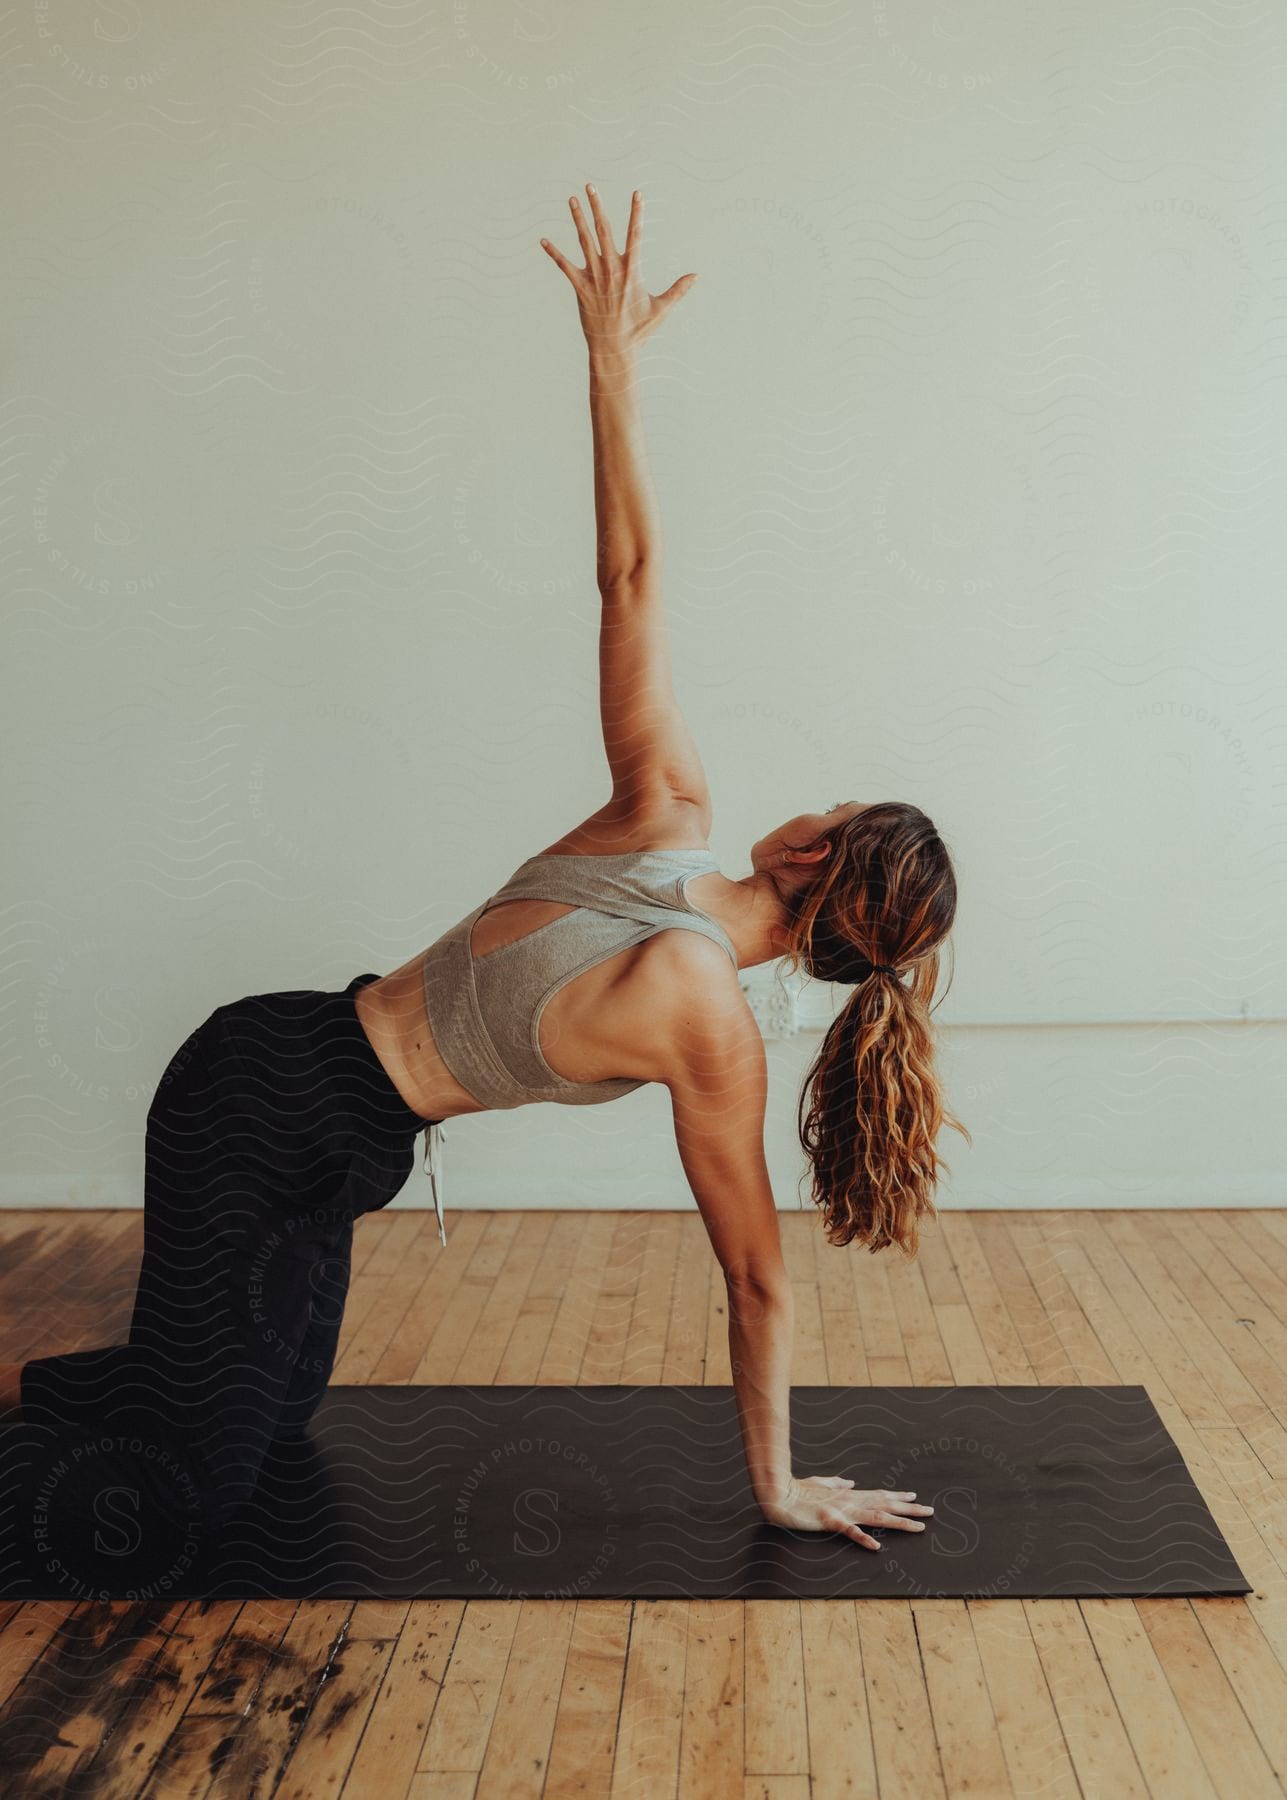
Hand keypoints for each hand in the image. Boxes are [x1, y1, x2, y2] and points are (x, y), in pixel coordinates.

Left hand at [540, 183, 697, 353]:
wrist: (615, 350)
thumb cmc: (639, 331)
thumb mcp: (661, 309)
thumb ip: (678, 290)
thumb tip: (696, 276)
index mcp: (631, 271)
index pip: (635, 236)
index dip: (637, 213)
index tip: (637, 194)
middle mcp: (611, 270)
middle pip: (604, 231)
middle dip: (597, 207)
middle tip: (590, 185)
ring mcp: (594, 278)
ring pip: (584, 242)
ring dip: (577, 219)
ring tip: (572, 199)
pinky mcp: (580, 289)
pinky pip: (564, 266)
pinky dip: (554, 253)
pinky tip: (543, 240)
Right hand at [759, 1476, 933, 1548]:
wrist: (779, 1495)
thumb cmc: (798, 1490)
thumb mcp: (820, 1483)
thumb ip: (837, 1482)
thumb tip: (850, 1481)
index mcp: (848, 1494)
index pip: (878, 1495)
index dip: (897, 1496)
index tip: (914, 1496)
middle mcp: (850, 1501)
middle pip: (885, 1505)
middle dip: (909, 1509)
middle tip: (930, 1511)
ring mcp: (841, 1510)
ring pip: (876, 1517)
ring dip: (898, 1523)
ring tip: (918, 1527)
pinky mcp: (830, 1520)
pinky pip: (849, 1531)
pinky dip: (863, 1538)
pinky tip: (877, 1546)